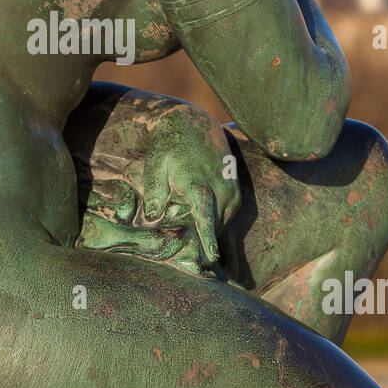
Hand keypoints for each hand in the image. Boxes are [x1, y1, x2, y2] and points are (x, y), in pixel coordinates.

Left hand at [135, 104, 239, 267]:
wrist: (195, 123)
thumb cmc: (170, 145)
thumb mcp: (156, 163)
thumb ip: (154, 191)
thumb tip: (152, 218)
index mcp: (198, 183)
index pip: (205, 216)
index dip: (209, 238)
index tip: (213, 258)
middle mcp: (220, 187)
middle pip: (216, 225)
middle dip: (206, 244)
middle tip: (197, 265)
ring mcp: (230, 189)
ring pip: (225, 223)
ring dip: (214, 236)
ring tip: (206, 255)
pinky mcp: (235, 189)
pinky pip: (230, 215)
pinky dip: (221, 226)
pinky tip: (213, 237)